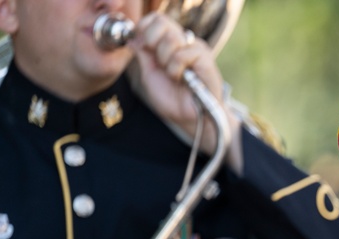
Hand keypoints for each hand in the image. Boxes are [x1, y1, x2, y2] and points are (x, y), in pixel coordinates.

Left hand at [126, 13, 241, 158]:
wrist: (189, 119)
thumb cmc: (172, 100)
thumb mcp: (149, 74)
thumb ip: (143, 54)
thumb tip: (132, 37)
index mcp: (169, 44)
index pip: (157, 19)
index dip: (144, 27)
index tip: (142, 45)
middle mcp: (184, 43)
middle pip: (163, 21)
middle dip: (151, 41)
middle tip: (157, 61)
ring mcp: (196, 49)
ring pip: (173, 37)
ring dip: (166, 59)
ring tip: (173, 75)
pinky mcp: (206, 59)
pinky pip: (185, 53)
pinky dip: (177, 68)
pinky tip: (182, 79)